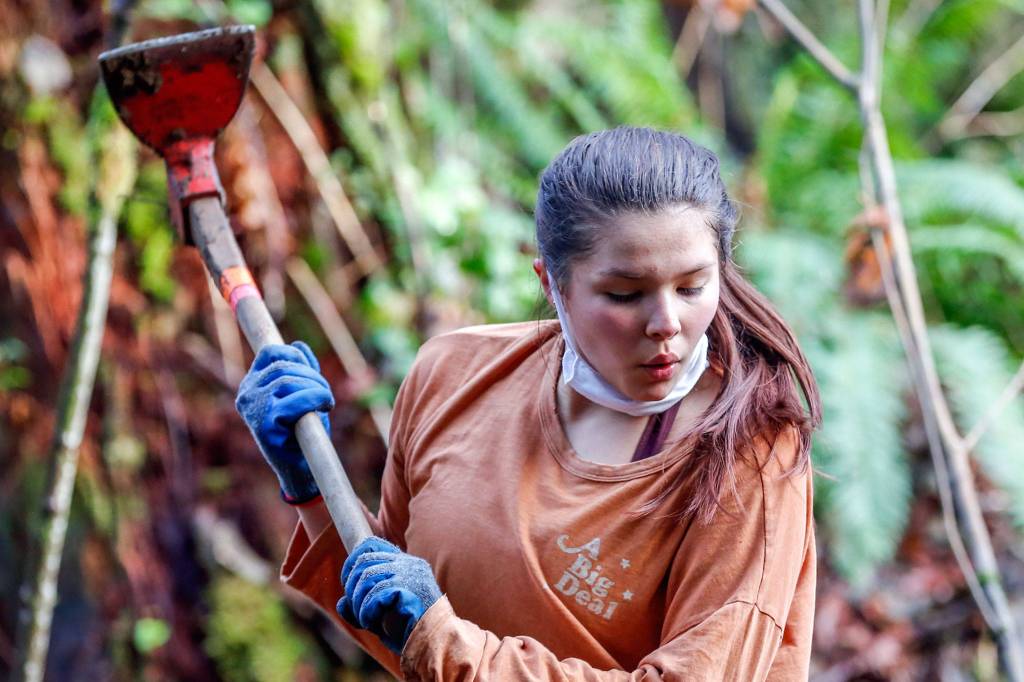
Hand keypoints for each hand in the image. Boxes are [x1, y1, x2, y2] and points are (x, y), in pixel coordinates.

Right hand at [235, 341, 333, 503]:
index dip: (296, 356)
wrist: (301, 470)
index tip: (313, 372)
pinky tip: (324, 406)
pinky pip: (294, 401)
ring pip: (289, 380)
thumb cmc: (302, 431)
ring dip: (316, 387)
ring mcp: (253, 410)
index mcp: (252, 385)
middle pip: (283, 366)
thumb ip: (301, 370)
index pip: (271, 352)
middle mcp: (246, 395)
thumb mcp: (302, 394)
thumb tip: (298, 345)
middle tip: (325, 392)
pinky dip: (315, 399)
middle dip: (312, 375)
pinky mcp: (264, 426)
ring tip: (326, 401)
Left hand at [336, 537, 441, 652]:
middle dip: (352, 589)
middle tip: (358, 612)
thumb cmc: (413, 631)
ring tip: (366, 621)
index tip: (348, 585)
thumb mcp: (383, 616)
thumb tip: (340, 603)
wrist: (438, 644)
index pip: (372, 544)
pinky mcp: (411, 588)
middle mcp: (410, 563)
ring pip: (367, 577)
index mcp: (407, 563)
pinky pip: (376, 593)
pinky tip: (373, 624)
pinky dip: (367, 611)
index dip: (352, 562)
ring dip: (359, 603)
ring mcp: (411, 574)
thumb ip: (362, 606)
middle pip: (364, 561)